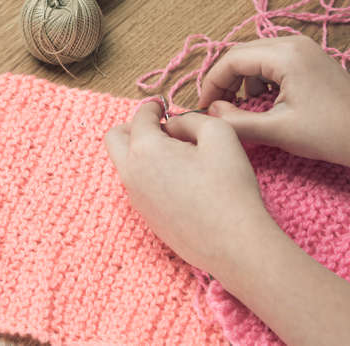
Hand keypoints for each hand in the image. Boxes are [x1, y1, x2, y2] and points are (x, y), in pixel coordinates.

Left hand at [105, 102, 270, 275]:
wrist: (233, 242)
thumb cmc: (229, 186)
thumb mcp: (219, 134)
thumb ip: (192, 119)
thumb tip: (175, 126)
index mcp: (146, 150)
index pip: (140, 117)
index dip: (152, 107)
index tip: (162, 107)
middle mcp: (132, 175)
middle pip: (115, 139)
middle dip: (135, 126)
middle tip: (160, 127)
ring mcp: (136, 200)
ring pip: (126, 164)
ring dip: (142, 151)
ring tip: (176, 154)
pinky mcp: (147, 218)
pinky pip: (138, 185)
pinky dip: (149, 173)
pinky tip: (179, 179)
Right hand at [198, 36, 349, 169]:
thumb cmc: (328, 134)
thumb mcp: (276, 130)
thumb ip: (236, 121)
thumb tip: (210, 111)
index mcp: (285, 54)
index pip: (231, 59)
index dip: (212, 83)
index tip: (203, 108)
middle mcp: (293, 42)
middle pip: (242, 54)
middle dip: (225, 81)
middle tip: (217, 108)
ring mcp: (303, 48)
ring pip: (256, 57)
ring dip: (242, 81)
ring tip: (243, 108)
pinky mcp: (309, 58)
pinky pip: (273, 62)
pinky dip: (260, 80)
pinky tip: (266, 101)